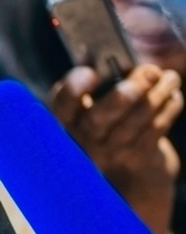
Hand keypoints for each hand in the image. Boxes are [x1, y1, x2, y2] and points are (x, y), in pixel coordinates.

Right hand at [49, 64, 182, 233]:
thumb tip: (90, 52)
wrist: (125, 182)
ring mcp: (110, 153)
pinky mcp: (138, 158)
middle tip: (148, 71)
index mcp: (65, 123)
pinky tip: (172, 95)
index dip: (73, 90)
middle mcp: (83, 142)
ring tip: (168, 77)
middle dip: (126, 93)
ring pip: (136, 120)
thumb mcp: (88, 114)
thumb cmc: (106, 135)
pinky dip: (170, 107)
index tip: (90, 72)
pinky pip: (157, 128)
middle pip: (99, 118)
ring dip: (158, 93)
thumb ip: (87, 88)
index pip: (60, 106)